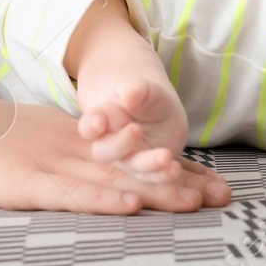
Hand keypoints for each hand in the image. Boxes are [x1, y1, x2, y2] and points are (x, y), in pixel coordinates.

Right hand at [0, 91, 225, 214]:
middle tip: (226, 195)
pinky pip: (73, 193)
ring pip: (113, 179)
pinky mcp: (29, 184)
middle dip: (183, 181)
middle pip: (137, 167)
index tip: (212, 183)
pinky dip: (103, 200)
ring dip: (155, 188)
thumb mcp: (31, 146)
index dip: (175, 170)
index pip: (134, 157)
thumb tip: (89, 174)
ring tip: (195, 198)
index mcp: (76, 140)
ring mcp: (53, 165)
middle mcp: (74, 149)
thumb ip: (61, 158)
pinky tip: (131, 205)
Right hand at [76, 66, 189, 182]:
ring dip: (148, 164)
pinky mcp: (145, 171)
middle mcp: (109, 144)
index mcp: (101, 119)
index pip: (89, 125)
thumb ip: (136, 90)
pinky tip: (175, 168)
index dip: (91, 125)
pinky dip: (164, 174)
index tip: (98, 123)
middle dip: (119, 144)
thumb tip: (131, 95)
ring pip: (132, 166)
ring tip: (165, 156)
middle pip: (105, 151)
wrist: (158, 111)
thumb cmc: (143, 96)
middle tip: (136, 130)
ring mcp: (126, 160)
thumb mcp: (142, 88)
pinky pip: (152, 176)